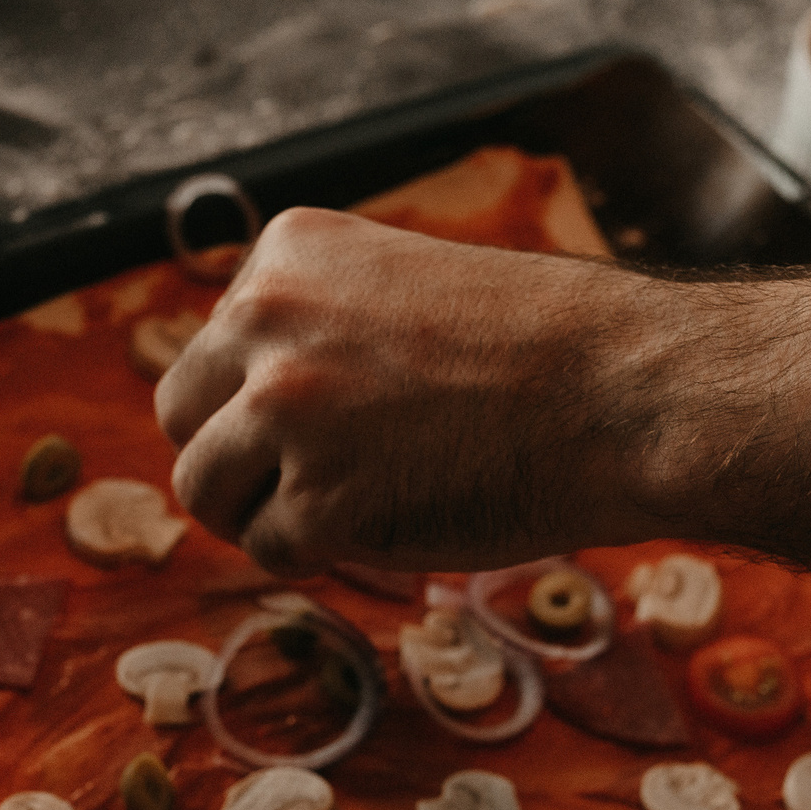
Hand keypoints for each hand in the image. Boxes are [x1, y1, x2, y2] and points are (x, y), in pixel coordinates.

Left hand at [156, 208, 679, 575]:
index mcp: (286, 254)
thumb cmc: (545, 353)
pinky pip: (273, 551)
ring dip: (269, 514)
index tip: (350, 414)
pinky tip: (400, 522)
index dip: (265, 400)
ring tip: (362, 505)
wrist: (629, 391)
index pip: (216, 347)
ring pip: (205, 491)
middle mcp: (266, 319)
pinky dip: (327, 555)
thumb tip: (242, 412)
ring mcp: (285, 410)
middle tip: (328, 478)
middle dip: (240, 459)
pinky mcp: (318, 499)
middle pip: (181, 415)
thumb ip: (318, 331)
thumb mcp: (407, 292)